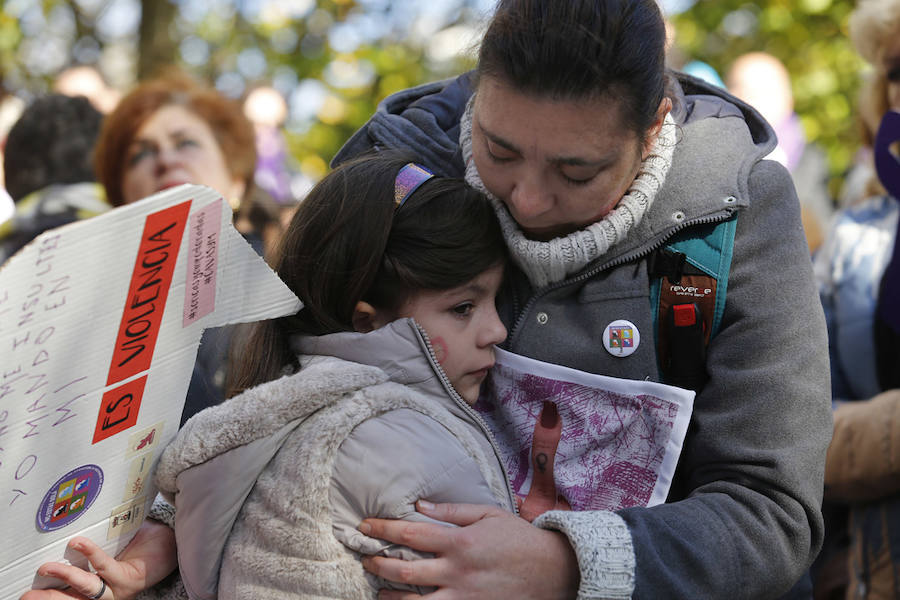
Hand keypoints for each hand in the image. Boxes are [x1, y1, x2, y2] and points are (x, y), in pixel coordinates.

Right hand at [21, 520, 176, 599]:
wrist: (169, 541)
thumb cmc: (138, 542)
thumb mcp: (109, 543)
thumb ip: (91, 542)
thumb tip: (66, 522)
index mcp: (96, 585)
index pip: (69, 593)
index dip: (50, 594)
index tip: (28, 592)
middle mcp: (104, 592)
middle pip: (73, 598)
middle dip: (49, 597)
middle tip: (28, 594)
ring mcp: (116, 588)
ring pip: (86, 587)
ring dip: (66, 577)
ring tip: (46, 566)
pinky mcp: (129, 580)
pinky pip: (106, 567)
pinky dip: (91, 555)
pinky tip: (78, 543)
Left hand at [358, 501, 578, 598]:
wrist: (553, 571)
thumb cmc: (520, 539)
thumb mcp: (489, 515)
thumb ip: (453, 512)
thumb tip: (420, 506)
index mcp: (460, 542)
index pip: (410, 533)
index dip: (383, 528)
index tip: (365, 526)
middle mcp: (457, 572)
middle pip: (404, 569)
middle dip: (378, 563)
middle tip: (365, 558)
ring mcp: (463, 597)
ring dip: (390, 596)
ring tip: (379, 589)